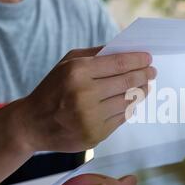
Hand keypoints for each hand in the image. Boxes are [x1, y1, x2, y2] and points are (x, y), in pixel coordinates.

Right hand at [20, 46, 155, 151]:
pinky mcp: (95, 134)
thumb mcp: (67, 64)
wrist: (32, 124)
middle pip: (127, 82)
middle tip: (152, 72)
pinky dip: (129, 108)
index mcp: (78, 72)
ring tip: (145, 86)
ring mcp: (90, 117)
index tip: (148, 58)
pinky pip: (121, 118)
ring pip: (128, 101)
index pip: (118, 63)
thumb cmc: (53, 89)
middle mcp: (85, 94)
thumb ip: (95, 55)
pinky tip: (130, 101)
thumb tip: (126, 50)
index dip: (137, 60)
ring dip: (141, 92)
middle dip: (144, 75)